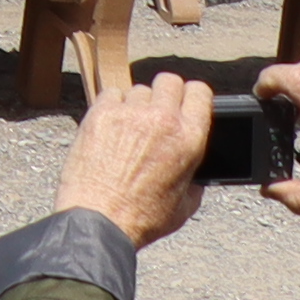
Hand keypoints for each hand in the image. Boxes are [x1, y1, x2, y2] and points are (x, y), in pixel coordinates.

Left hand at [56, 71, 214, 244]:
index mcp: (189, 139)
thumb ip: (195, 177)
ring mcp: (129, 113)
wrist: (99, 219)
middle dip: (166, 93)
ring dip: (137, 104)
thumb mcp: (186, 204)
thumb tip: (193, 169)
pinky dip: (112, 106)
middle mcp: (162, 119)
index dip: (194, 96)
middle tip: (158, 112)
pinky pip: (111, 94)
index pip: (200, 92)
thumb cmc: (142, 217)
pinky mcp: (100, 112)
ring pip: (138, 89)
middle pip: (169, 81)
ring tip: (130, 129)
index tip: (187, 102)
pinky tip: (111, 128)